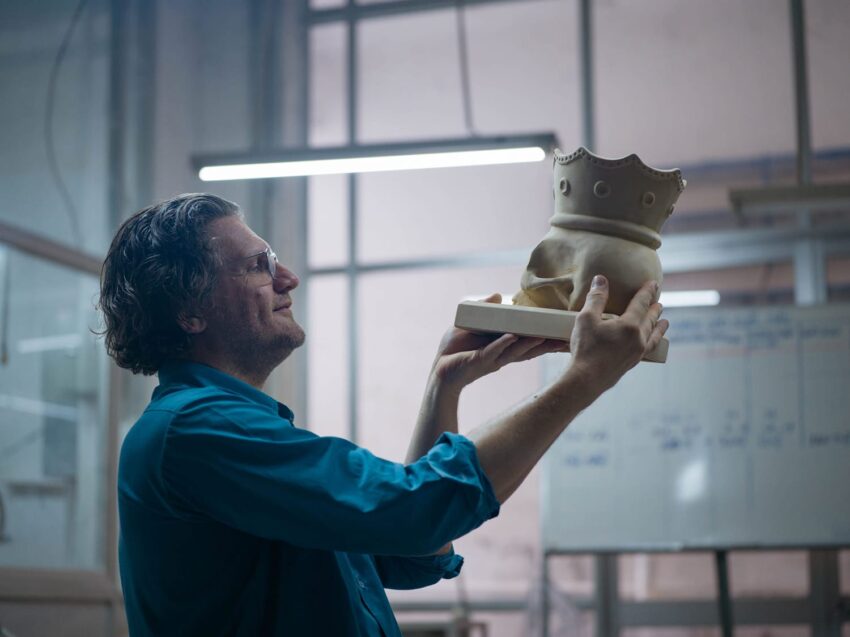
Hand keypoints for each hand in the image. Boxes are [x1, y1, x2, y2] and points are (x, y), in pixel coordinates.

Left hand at [432, 294, 565, 390]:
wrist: (439, 370)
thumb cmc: (455, 350)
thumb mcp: (472, 324)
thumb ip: (485, 310)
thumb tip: (499, 296)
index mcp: (503, 347)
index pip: (528, 344)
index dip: (545, 341)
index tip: (563, 336)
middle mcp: (502, 355)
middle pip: (528, 350)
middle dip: (546, 346)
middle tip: (565, 339)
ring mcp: (491, 359)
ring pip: (514, 351)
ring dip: (529, 344)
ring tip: (544, 337)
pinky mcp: (477, 361)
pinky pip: (492, 351)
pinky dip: (502, 344)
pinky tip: (512, 337)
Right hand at [567, 275, 667, 392]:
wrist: (586, 380)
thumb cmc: (585, 348)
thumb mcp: (586, 319)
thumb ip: (596, 298)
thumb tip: (601, 279)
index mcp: (629, 325)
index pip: (641, 303)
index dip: (647, 292)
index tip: (654, 283)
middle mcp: (638, 338)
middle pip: (650, 319)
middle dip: (655, 309)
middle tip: (659, 302)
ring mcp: (637, 352)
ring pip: (653, 335)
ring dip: (659, 326)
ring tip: (664, 322)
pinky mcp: (632, 363)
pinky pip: (648, 348)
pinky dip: (653, 341)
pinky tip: (649, 342)